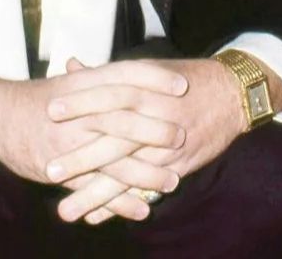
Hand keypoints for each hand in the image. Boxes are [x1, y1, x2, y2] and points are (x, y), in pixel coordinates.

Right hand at [0, 59, 186, 190]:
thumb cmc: (42, 98)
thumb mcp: (72, 82)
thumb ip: (105, 79)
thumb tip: (143, 72)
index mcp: (83, 84)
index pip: (124, 75)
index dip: (154, 78)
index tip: (183, 85)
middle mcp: (77, 112)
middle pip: (121, 118)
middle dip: (154, 129)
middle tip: (182, 136)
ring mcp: (67, 143)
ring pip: (111, 160)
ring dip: (144, 173)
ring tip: (172, 182)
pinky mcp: (59, 171)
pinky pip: (93, 188)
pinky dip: (119, 201)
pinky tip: (142, 209)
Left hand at [48, 57, 280, 222]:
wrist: (232, 94)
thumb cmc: (181, 80)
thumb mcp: (146, 71)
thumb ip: (107, 74)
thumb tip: (71, 66)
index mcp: (147, 87)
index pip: (111, 92)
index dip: (81, 101)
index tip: (50, 111)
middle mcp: (157, 116)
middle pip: (116, 138)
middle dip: (82, 157)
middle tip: (50, 169)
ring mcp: (168, 144)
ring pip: (129, 172)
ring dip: (97, 192)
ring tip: (67, 209)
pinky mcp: (177, 165)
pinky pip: (147, 187)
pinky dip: (122, 203)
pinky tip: (97, 216)